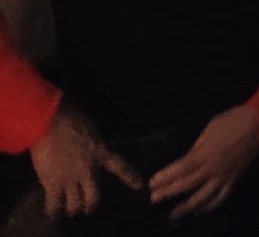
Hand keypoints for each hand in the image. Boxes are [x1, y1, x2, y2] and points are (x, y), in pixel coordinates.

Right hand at [30, 105, 141, 219]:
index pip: (120, 166)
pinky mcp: (54, 184)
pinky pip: (54, 206)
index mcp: (101, 152)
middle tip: (88, 206)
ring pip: (75, 205)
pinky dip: (53, 211)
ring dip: (73, 207)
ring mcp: (71, 179)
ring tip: (70, 207)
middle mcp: (88, 169)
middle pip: (94, 197)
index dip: (130, 177)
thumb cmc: (71, 117)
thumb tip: (96, 146)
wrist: (49, 120)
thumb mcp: (92, 128)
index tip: (138, 185)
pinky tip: (53, 211)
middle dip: (91, 204)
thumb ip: (96, 142)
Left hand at [148, 103, 258, 218]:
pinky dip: (208, 208)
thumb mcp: (210, 127)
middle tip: (154, 199)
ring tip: (173, 213)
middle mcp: (212, 168)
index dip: (165, 177)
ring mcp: (224, 177)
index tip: (152, 183)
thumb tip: (188, 158)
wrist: (258, 124)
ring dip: (186, 207)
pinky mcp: (234, 181)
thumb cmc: (233, 120)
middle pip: (187, 185)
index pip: (181, 168)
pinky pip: (220, 199)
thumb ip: (197, 146)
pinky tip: (199, 212)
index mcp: (205, 152)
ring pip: (202, 198)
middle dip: (169, 193)